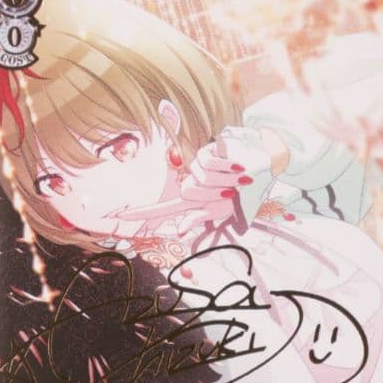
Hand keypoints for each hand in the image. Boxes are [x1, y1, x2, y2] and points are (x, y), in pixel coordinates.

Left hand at [119, 137, 265, 236]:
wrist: (262, 169)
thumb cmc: (241, 194)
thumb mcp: (222, 211)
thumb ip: (200, 218)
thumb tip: (179, 231)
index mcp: (192, 202)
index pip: (163, 210)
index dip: (143, 214)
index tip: (121, 217)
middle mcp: (190, 183)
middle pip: (187, 197)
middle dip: (212, 198)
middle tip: (231, 194)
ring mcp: (196, 166)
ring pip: (198, 182)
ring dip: (223, 184)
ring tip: (237, 180)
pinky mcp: (205, 150)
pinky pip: (208, 165)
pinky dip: (226, 169)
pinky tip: (237, 167)